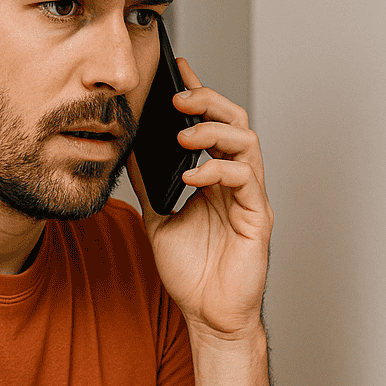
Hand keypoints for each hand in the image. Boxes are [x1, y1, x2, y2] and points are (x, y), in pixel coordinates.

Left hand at [127, 58, 272, 340]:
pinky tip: (193, 176)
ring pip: (247, 144)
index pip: (212, 124)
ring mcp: (251, 199)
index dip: (199, 94)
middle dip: (208, 103)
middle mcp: (238, 182)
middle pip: (235, 123)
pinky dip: (219, 171)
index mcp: (217, 177)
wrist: (208, 316)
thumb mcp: (158, 216)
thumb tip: (127, 148)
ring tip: (185, 136)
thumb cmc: (191, 272)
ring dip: (214, 133)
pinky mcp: (258, 219)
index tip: (178, 69)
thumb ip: (149, 183)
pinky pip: (246, 182)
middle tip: (179, 98)